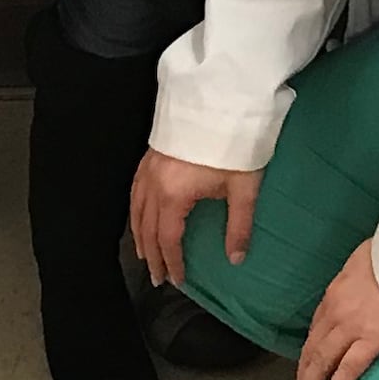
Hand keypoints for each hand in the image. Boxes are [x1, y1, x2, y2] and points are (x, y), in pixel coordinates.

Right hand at [132, 150, 259, 291]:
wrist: (222, 99)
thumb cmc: (234, 144)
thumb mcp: (243, 188)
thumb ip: (238, 226)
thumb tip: (235, 259)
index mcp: (173, 195)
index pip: (167, 239)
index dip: (172, 262)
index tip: (178, 280)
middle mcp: (154, 183)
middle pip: (147, 228)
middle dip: (152, 256)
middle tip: (157, 277)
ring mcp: (149, 167)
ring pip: (136, 209)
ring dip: (139, 235)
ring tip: (144, 254)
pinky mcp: (150, 154)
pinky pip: (135, 190)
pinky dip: (135, 209)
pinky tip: (140, 214)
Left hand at [293, 239, 378, 379]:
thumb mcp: (363, 258)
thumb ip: (357, 276)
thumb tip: (361, 279)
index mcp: (334, 292)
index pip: (317, 325)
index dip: (311, 346)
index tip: (308, 360)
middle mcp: (335, 312)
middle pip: (312, 346)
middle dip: (302, 371)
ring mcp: (350, 328)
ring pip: (321, 361)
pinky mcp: (371, 341)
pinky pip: (347, 371)